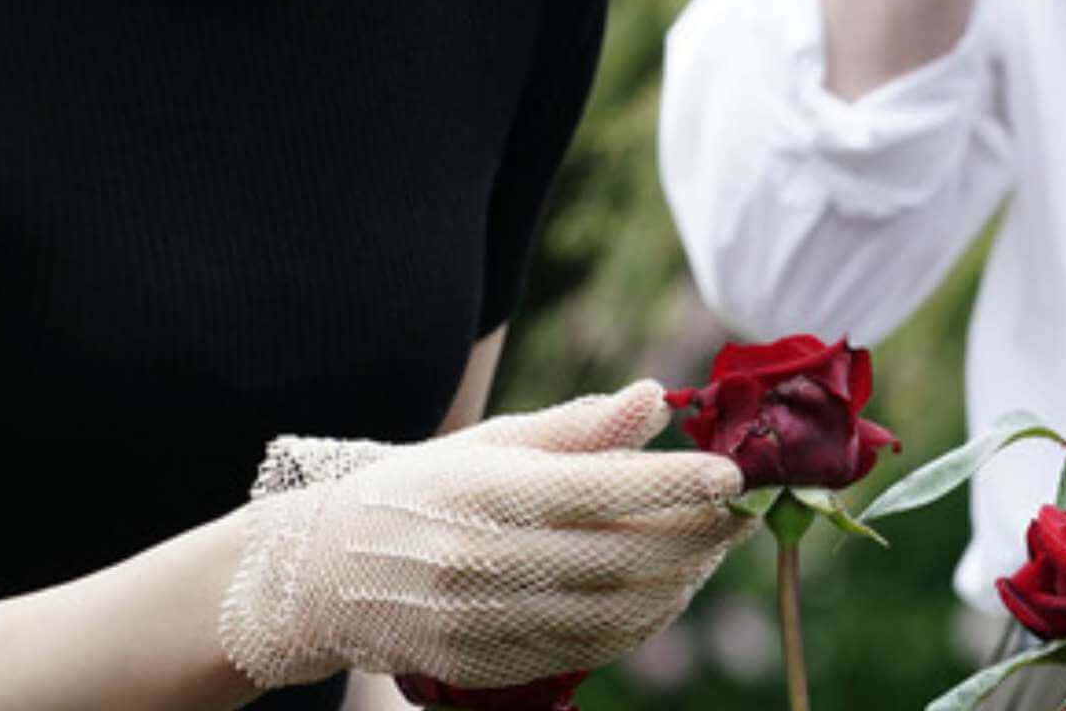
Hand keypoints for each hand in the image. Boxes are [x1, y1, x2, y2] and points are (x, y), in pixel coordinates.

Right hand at [219, 380, 750, 691]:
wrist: (324, 573)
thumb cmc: (423, 490)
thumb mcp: (491, 443)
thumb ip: (577, 427)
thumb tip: (655, 398)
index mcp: (488, 491)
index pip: (602, 489)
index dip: (677, 484)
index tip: (734, 473)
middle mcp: (484, 560)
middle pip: (622, 555)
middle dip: (697, 535)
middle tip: (741, 512)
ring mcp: (483, 622)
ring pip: (614, 612)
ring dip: (680, 583)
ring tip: (712, 550)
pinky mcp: (482, 667)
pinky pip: (585, 650)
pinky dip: (639, 624)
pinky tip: (666, 594)